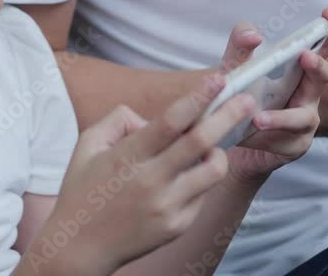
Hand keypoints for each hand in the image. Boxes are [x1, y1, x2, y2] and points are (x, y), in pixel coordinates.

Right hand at [42, 75, 256, 273]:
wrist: (80, 247)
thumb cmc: (83, 190)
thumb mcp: (87, 145)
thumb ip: (118, 119)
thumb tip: (151, 117)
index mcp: (128, 156)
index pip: (172, 121)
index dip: (199, 97)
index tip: (219, 79)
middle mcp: (151, 181)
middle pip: (202, 141)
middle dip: (229, 115)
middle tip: (248, 100)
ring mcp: (167, 206)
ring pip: (213, 170)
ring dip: (219, 151)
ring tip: (211, 146)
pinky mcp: (178, 226)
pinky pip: (203, 194)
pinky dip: (200, 179)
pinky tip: (185, 178)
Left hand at [217, 9, 327, 182]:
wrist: (229, 138)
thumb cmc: (240, 96)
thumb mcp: (234, 69)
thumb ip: (240, 46)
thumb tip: (255, 35)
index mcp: (299, 70)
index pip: (320, 47)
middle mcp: (308, 93)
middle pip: (322, 76)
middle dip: (317, 66)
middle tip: (306, 57)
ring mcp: (305, 121)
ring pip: (302, 117)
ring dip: (281, 117)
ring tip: (258, 118)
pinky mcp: (295, 145)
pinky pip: (284, 141)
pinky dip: (266, 137)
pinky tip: (250, 133)